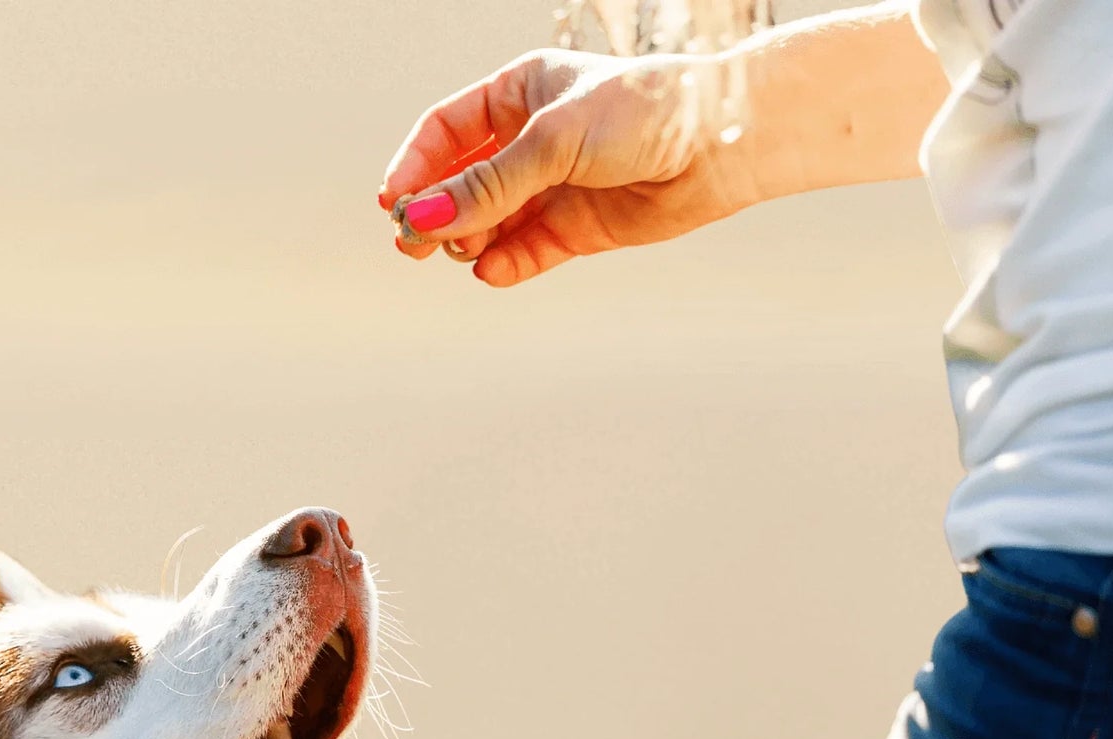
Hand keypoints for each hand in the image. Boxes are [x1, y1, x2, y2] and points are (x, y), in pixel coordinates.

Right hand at [378, 48, 759, 287]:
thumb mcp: (553, 142)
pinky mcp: (577, 229)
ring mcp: (554, 187)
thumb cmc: (641, 114)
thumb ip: (489, 185)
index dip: (416, 166)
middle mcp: (533, 140)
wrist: (718, 146)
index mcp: (520, 93)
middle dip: (436, 212)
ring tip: (464, 251)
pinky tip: (491, 270)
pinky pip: (527, 251)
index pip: (446, 131)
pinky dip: (505, 264)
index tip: (394, 203)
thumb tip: (425, 218)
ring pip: (491, 222)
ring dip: (470, 239)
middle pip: (462, 182)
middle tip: (412, 245)